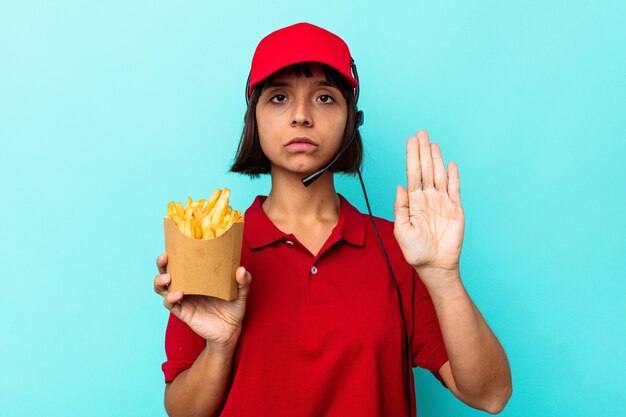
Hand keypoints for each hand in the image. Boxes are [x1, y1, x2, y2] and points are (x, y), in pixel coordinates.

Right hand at [154, 253, 251, 348]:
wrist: (230, 331)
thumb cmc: (233, 308)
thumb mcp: (241, 293)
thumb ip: (244, 282)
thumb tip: (241, 269)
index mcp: (197, 277)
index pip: (182, 262)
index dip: (175, 253)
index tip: (175, 244)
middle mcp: (187, 286)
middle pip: (166, 272)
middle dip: (161, 264)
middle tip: (164, 257)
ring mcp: (183, 299)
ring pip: (162, 288)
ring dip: (160, 281)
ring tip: (168, 277)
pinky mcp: (183, 312)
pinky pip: (170, 304)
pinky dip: (170, 298)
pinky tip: (179, 293)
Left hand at [394, 130, 464, 273]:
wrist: (434, 266)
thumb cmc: (415, 250)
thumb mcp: (401, 229)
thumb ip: (401, 207)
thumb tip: (399, 186)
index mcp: (414, 201)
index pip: (413, 174)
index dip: (412, 157)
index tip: (411, 141)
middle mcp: (428, 198)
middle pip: (426, 169)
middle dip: (423, 151)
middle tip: (422, 133)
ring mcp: (443, 202)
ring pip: (439, 175)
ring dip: (437, 159)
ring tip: (433, 143)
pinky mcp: (456, 209)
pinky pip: (455, 189)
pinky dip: (454, 176)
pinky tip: (450, 164)